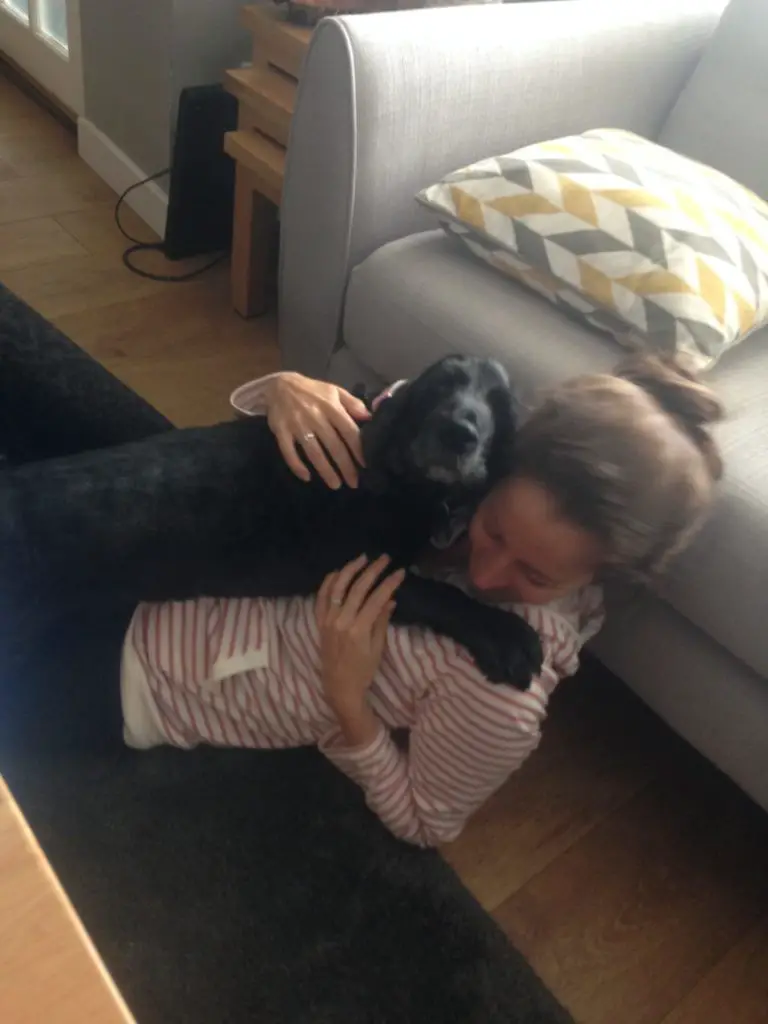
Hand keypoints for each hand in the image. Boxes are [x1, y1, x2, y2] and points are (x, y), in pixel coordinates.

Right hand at [266, 372, 369, 488]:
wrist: (280, 385)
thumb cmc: (312, 391)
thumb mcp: (334, 391)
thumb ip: (353, 403)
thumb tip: (370, 417)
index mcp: (331, 407)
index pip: (349, 431)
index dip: (358, 450)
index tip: (365, 465)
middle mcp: (315, 417)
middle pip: (333, 446)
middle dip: (345, 467)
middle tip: (353, 483)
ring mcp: (297, 425)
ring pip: (313, 452)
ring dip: (325, 470)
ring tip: (335, 484)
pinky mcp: (281, 431)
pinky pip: (288, 452)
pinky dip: (297, 466)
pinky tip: (306, 477)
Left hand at [316, 555, 404, 718]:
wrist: (339, 686)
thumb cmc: (363, 671)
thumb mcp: (377, 648)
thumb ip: (382, 621)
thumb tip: (390, 599)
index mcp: (358, 630)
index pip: (376, 599)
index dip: (389, 583)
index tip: (400, 572)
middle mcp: (341, 621)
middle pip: (358, 588)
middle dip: (373, 571)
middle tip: (385, 559)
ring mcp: (328, 621)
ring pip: (337, 588)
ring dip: (350, 570)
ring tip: (363, 558)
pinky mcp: (319, 622)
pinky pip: (321, 598)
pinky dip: (328, 583)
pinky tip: (337, 572)